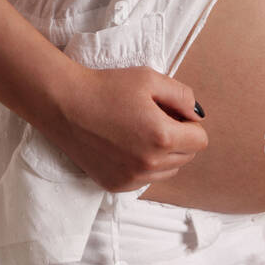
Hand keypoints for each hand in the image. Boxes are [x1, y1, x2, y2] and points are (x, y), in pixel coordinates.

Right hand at [50, 64, 207, 192]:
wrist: (64, 104)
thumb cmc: (106, 87)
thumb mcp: (149, 79)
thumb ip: (182, 96)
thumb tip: (197, 116)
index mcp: (163, 137)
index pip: (200, 140)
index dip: (189, 123)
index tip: (170, 112)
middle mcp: (150, 164)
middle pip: (186, 157)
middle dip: (178, 138)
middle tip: (153, 118)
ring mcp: (132, 179)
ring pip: (167, 171)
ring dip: (162, 155)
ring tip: (138, 132)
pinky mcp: (116, 185)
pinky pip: (145, 180)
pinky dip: (142, 166)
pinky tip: (124, 145)